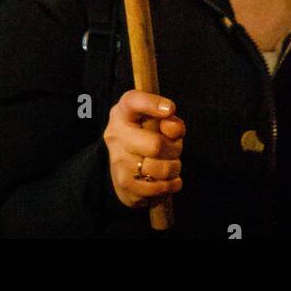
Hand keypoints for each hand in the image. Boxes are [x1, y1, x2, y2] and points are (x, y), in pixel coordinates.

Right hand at [103, 90, 184, 207]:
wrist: (128, 163)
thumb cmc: (148, 135)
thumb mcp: (159, 122)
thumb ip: (170, 121)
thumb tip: (174, 129)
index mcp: (123, 112)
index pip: (133, 102)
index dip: (152, 103)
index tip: (170, 108)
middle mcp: (115, 135)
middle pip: (155, 144)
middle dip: (174, 149)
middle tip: (175, 149)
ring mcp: (117, 162)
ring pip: (159, 169)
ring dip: (174, 168)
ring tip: (172, 165)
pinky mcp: (123, 186)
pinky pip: (156, 189)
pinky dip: (170, 185)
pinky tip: (170, 180)